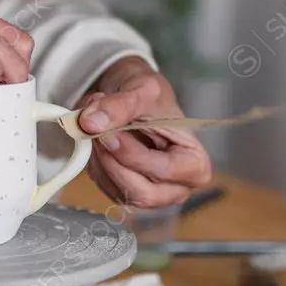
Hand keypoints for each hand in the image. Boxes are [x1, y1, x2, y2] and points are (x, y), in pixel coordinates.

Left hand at [76, 57, 211, 207]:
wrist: (136, 100)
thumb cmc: (151, 98)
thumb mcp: (141, 90)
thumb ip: (119, 105)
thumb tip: (89, 123)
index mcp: (195, 165)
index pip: (164, 171)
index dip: (132, 155)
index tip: (109, 134)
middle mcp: (177, 188)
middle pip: (141, 193)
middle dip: (112, 161)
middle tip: (94, 130)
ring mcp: (152, 195)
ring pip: (118, 193)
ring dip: (99, 160)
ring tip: (94, 127)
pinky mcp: (127, 194)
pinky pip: (104, 188)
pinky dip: (94, 164)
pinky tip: (95, 140)